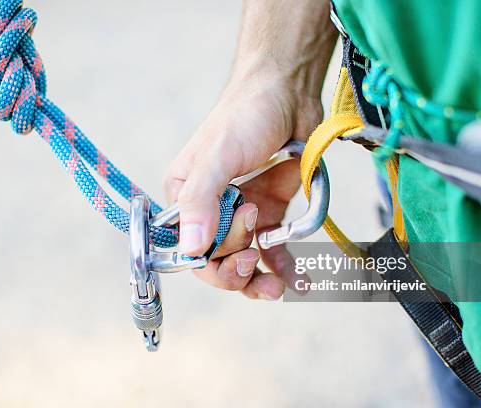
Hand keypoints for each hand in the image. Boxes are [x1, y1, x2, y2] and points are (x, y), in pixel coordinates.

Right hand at [163, 0, 336, 299]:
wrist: (288, 91)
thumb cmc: (246, 115)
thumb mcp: (218, 155)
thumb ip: (201, 200)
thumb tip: (190, 248)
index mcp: (186, 197)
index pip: (191, 249)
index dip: (213, 263)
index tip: (240, 253)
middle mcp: (211, 209)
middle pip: (219, 259)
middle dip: (238, 267)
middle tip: (256, 252)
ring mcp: (242, 211)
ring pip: (246, 261)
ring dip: (258, 280)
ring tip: (277, 286)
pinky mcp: (271, 209)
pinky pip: (273, 247)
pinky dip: (283, 266)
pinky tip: (295, 280)